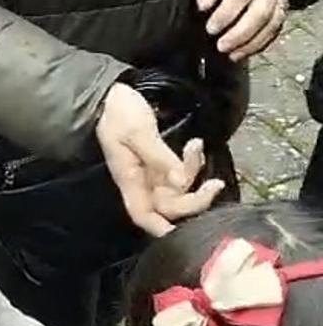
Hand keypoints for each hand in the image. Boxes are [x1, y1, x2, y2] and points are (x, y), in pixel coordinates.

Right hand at [96, 84, 224, 236]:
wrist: (110, 93)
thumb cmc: (117, 113)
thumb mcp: (137, 132)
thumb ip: (160, 158)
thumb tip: (182, 182)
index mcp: (129, 179)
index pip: (143, 215)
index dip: (162, 229)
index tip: (189, 232)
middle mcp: (142, 181)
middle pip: (170, 207)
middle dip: (194, 200)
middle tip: (215, 184)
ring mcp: (151, 171)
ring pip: (179, 189)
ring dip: (195, 174)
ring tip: (197, 147)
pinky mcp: (159, 159)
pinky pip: (180, 171)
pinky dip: (191, 162)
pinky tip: (194, 144)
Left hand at [196, 0, 287, 61]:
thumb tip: (203, 6)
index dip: (226, 14)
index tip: (210, 28)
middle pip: (261, 11)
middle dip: (240, 33)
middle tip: (221, 46)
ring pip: (272, 23)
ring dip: (251, 42)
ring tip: (231, 54)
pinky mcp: (282, 9)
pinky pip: (276, 30)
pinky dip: (260, 44)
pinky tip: (243, 52)